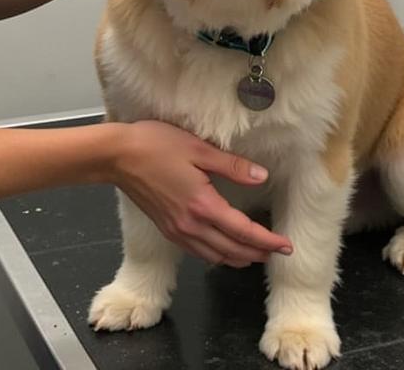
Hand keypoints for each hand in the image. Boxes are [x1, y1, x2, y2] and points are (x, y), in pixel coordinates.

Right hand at [111, 120, 293, 267]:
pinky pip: (198, 252)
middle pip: (232, 250)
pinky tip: (223, 249)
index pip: (244, 231)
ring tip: (256, 254)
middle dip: (258, 254)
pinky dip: (217, 255)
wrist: (117, 156)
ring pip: (215, 256)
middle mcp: (191, 225)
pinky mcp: (167, 229)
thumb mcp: (198, 148)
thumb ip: (232, 166)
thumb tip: (262, 176)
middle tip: (278, 253)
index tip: (287, 245)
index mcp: (203, 205)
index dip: (268, 241)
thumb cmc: (155, 145)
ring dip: (239, 258)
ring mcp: (177, 230)